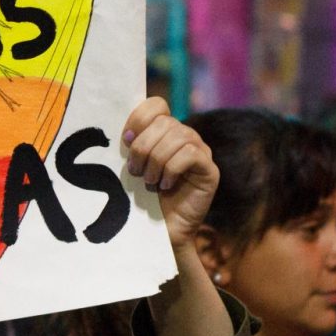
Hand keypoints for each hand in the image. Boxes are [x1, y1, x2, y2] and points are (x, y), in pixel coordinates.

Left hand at [122, 98, 218, 250]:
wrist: (160, 231)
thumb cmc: (144, 199)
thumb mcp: (133, 166)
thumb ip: (132, 146)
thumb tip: (127, 135)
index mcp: (165, 131)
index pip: (157, 104)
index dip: (139, 118)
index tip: (125, 141)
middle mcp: (185, 137)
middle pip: (165, 122)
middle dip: (144, 147)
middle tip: (135, 171)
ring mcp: (200, 152)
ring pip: (178, 137)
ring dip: (156, 161)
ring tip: (149, 182)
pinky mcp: (210, 170)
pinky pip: (191, 154)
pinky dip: (172, 169)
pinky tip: (165, 186)